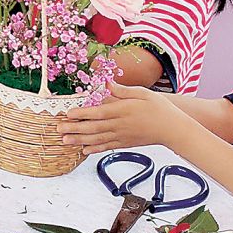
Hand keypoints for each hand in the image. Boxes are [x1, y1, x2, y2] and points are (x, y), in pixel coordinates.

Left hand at [57, 83, 186, 154]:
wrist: (174, 129)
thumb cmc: (159, 108)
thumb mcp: (142, 93)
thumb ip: (123, 90)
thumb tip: (107, 82)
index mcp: (123, 111)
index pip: (99, 112)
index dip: (83, 114)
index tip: (69, 114)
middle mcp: (120, 125)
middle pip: (93, 128)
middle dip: (74, 128)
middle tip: (58, 129)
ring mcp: (122, 136)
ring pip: (97, 139)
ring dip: (79, 140)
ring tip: (65, 140)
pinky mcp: (125, 143)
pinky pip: (107, 147)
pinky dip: (94, 149)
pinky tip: (84, 150)